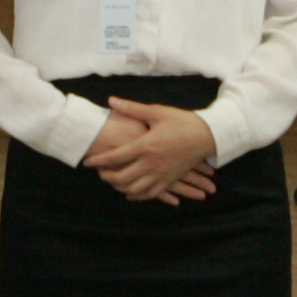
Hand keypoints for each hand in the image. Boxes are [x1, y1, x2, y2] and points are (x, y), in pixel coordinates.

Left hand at [84, 101, 219, 203]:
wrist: (208, 136)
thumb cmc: (183, 122)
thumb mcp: (157, 112)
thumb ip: (132, 109)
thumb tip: (111, 101)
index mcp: (146, 146)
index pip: (116, 157)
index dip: (99, 160)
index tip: (87, 161)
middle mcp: (152, 164)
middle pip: (122, 177)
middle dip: (106, 176)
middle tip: (99, 172)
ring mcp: (161, 174)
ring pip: (134, 189)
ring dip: (119, 187)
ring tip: (111, 181)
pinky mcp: (170, 180)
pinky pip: (150, 194)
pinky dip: (137, 196)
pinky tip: (129, 192)